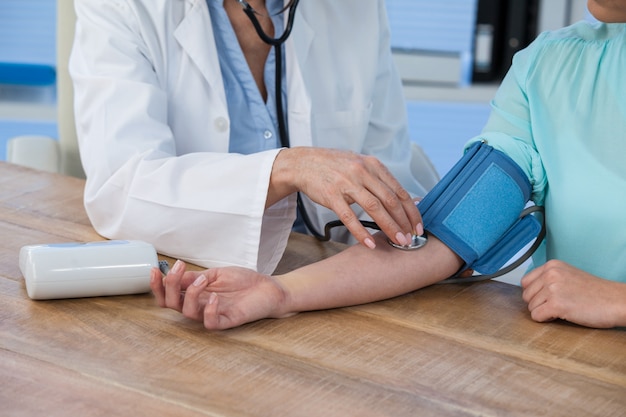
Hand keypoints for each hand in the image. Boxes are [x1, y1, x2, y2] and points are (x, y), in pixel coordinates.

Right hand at [150, 260, 291, 329]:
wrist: (267, 288)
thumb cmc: (243, 281)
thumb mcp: (216, 273)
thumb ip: (195, 276)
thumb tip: (174, 275)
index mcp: (194, 294)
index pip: (168, 295)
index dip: (157, 285)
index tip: (156, 268)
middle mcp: (199, 305)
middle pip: (170, 304)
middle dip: (168, 286)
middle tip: (179, 269)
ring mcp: (212, 314)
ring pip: (186, 313)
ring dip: (190, 293)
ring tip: (203, 279)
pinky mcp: (227, 321)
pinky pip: (210, 323)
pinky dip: (208, 310)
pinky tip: (215, 296)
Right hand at [269, 147, 422, 247]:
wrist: (304, 163)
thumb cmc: (334, 167)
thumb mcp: (361, 165)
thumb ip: (380, 181)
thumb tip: (405, 199)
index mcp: (373, 165)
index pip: (399, 191)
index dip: (411, 211)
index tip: (417, 226)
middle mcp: (362, 172)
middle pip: (390, 200)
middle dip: (404, 222)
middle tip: (410, 238)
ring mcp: (347, 183)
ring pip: (374, 208)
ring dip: (389, 227)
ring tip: (397, 241)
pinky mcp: (331, 195)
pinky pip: (349, 217)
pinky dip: (361, 231)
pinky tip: (369, 243)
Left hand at [521, 260, 625, 327]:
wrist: (616, 301)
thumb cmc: (596, 292)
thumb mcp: (569, 276)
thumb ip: (549, 279)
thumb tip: (529, 291)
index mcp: (552, 265)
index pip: (525, 282)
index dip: (534, 293)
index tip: (546, 298)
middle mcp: (550, 274)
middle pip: (526, 295)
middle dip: (538, 304)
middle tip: (557, 305)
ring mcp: (552, 289)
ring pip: (531, 307)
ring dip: (544, 312)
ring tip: (563, 309)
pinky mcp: (556, 304)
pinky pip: (536, 316)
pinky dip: (546, 320)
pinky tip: (561, 315)